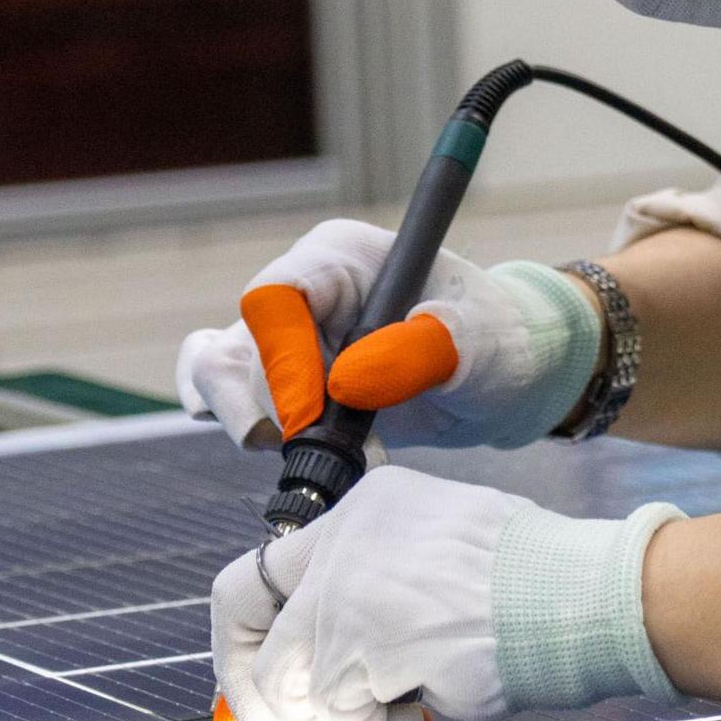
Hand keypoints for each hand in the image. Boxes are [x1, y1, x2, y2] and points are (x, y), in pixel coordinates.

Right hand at [175, 219, 597, 450]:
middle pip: (235, 348)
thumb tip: (347, 380)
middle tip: (323, 451)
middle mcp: (302, 291)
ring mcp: (284, 338)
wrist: (501, 379)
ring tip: (341, 455)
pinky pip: (225, 403)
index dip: (281, 361)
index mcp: (342, 258)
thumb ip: (423, 352)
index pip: (275, 297)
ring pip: (219, 380)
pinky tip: (313, 462)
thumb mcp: (482, 344)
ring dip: (263, 433)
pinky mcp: (278, 381)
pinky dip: (258, 441)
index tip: (310, 418)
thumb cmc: (498, 341)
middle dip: (267, 411)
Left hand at [209, 467, 684, 720]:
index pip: (264, 570)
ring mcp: (346, 595)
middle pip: (247, 625)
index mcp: (364, 510)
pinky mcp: (363, 649)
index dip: (245, 636)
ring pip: (288, 684)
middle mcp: (342, 543)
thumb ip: (383, 583)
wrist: (577, 592)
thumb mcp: (445, 548)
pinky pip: (341, 719)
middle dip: (254, 694)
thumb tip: (338, 655)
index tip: (259, 678)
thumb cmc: (535, 580)